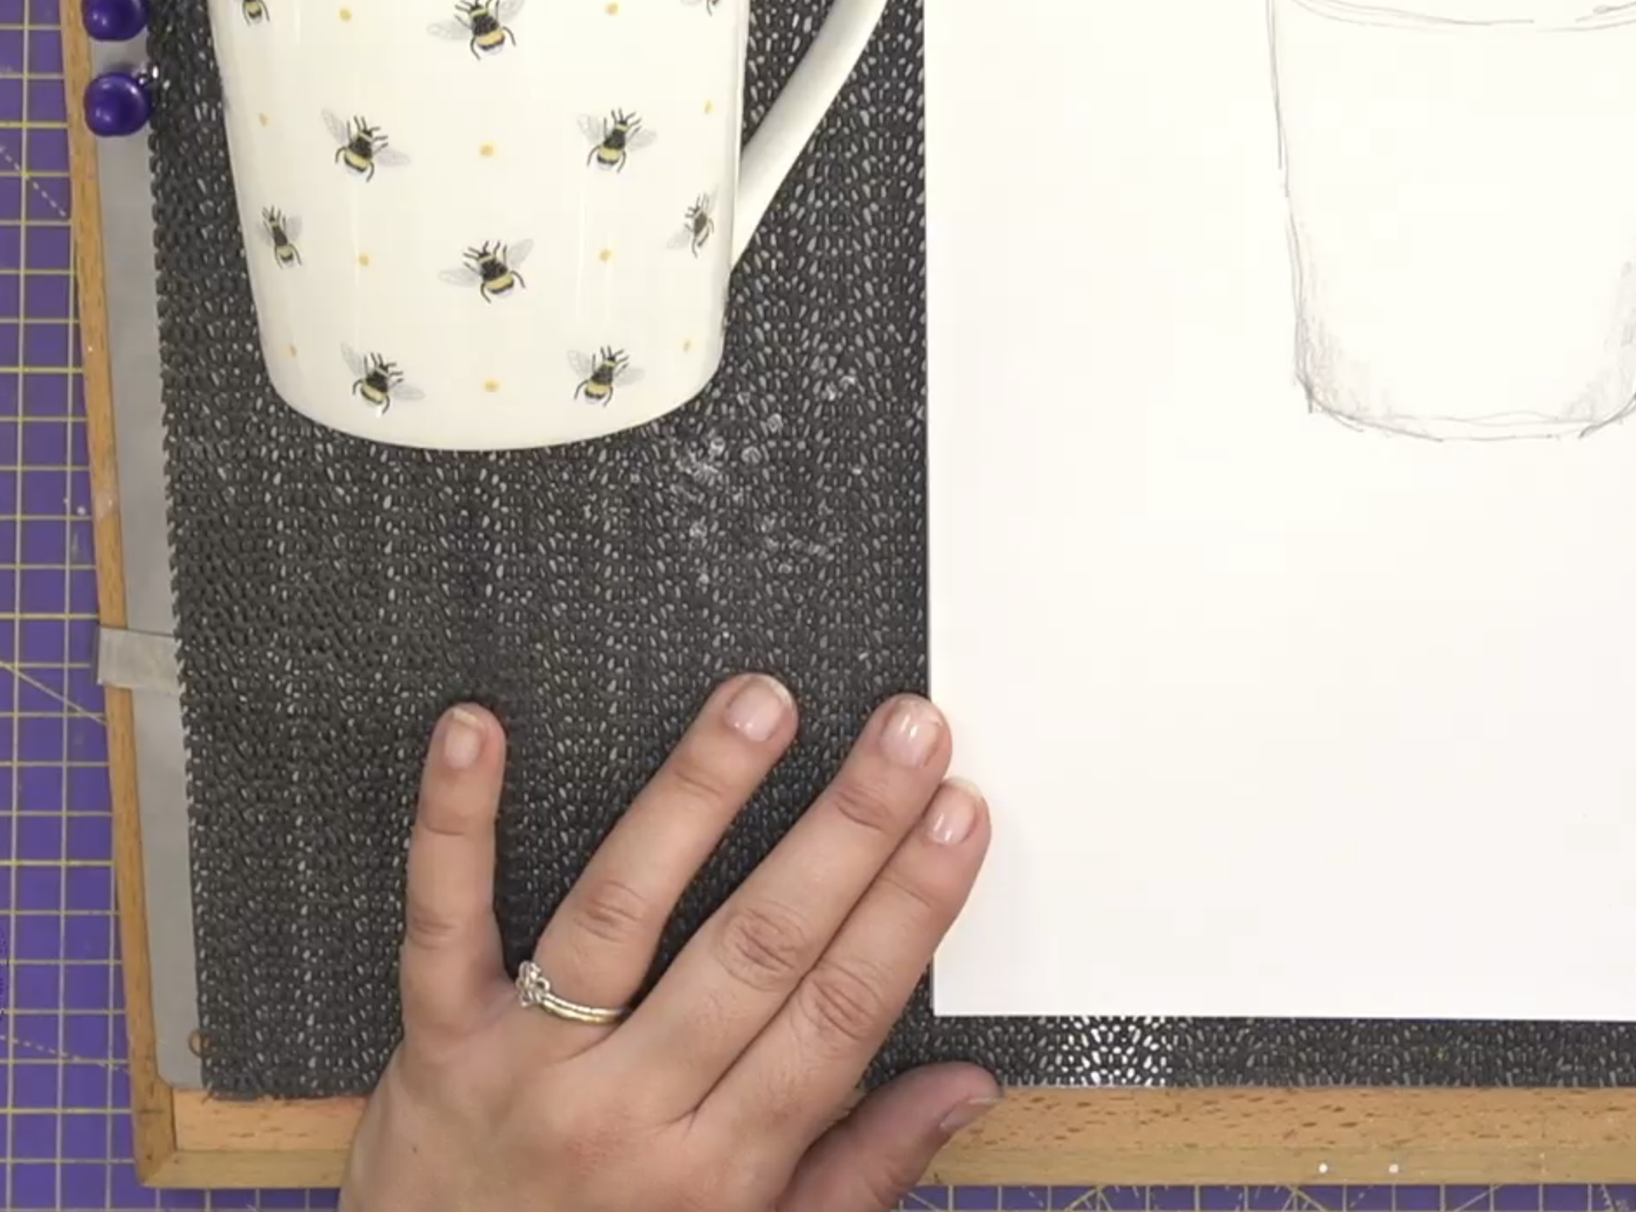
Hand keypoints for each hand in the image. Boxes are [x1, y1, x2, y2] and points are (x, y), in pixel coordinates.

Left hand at [344, 680, 995, 1211]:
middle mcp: (628, 1113)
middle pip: (756, 948)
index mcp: (721, 1169)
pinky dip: (455, 823)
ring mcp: (526, 1068)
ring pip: (623, 911)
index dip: (909, 909)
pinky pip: (444, 921)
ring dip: (697, 793)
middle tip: (905, 731)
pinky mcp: (437, 1040)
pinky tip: (477, 733)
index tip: (959, 816)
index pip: (840, 1013)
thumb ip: (862, 1168)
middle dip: (846, 828)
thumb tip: (966, 1084)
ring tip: (761, 702)